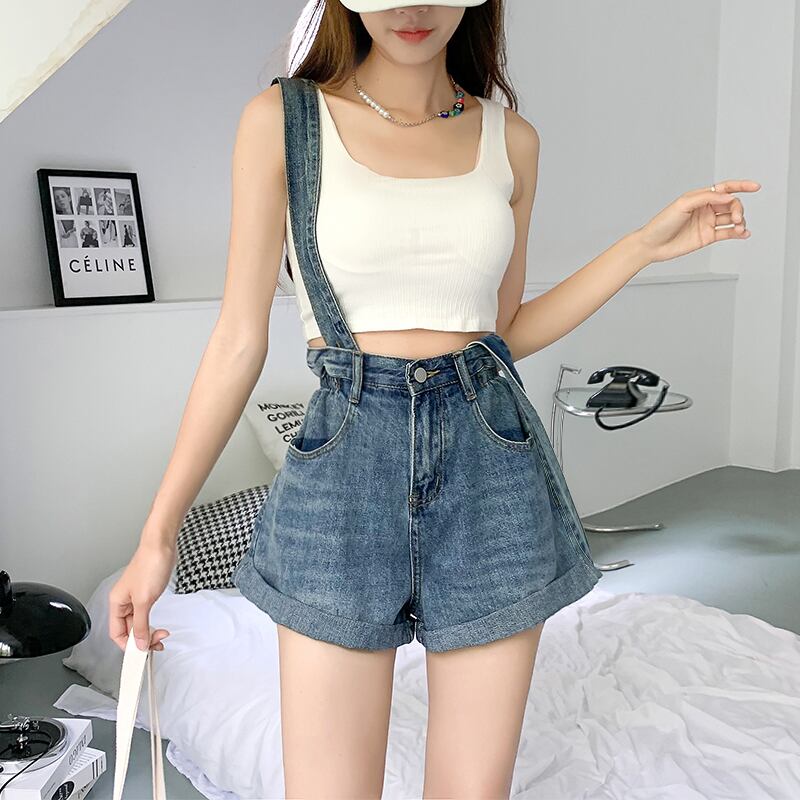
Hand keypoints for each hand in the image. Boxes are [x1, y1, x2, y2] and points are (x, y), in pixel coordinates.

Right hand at [108, 538, 175, 651]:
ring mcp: (136, 597)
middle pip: (128, 630)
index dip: (127, 646)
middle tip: (157, 644)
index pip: (116, 633)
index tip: (140, 654)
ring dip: (149, 632)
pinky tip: (160, 626)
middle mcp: (123, 601)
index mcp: (116, 603)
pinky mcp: (147, 593)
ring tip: (162, 636)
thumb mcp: (144, 600)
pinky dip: (152, 622)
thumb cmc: (150, 564)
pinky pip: (146, 614)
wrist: (162, 545)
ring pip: (139, 623)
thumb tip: (139, 644)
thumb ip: (141, 624)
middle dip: (142, 639)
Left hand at [635, 179, 760, 263]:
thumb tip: (729, 196)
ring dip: (740, 222)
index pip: (725, 188)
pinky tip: (744, 234)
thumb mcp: (683, 204)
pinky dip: (738, 233)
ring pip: (732, 219)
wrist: (652, 245)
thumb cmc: (662, 223)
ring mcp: (708, 223)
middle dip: (739, 209)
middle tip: (736, 218)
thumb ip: (707, 198)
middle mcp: (706, 209)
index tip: (756, 187)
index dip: (741, 186)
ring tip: (738, 228)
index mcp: (700, 197)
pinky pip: (727, 233)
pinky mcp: (707, 237)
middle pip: (732, 204)